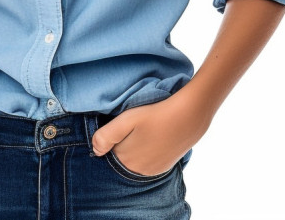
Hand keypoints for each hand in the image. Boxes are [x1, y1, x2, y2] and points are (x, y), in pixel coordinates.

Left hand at [91, 88, 212, 176]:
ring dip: (136, 146)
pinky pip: (149, 160)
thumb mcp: (126, 120)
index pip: (109, 152)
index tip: (122, 124)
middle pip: (122, 156)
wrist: (189, 116)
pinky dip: (148, 150)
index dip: (113, 136)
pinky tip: (154, 135)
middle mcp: (140, 171)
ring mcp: (154, 170)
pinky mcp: (166, 166)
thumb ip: (106, 136)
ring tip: (145, 128)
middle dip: (123, 142)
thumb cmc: (155, 114)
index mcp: (127, 160)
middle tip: (134, 125)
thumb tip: (95, 151)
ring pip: (136, 158)